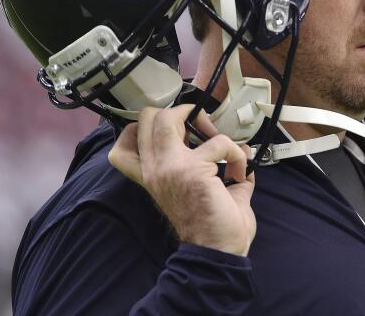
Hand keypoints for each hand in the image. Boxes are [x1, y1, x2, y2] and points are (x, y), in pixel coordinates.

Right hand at [108, 105, 255, 255]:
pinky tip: (239, 172)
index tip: (180, 128)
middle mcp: (154, 170)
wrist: (217, 252)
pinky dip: (237, 154)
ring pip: (168, 119)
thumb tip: (240, 148)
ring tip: (219, 141)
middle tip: (199, 124)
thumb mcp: (202, 191)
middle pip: (146, 119)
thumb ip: (213, 165)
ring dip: (202, 121)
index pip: (125, 144)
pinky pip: (220, 143)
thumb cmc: (212, 225)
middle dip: (177, 111)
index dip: (150, 126)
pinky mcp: (192, 169)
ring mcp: (169, 168)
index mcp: (152, 176)